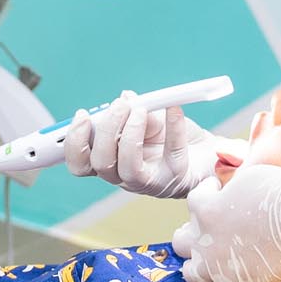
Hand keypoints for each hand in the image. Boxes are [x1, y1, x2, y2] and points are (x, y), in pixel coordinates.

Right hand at [62, 94, 238, 198]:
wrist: (206, 152)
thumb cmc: (169, 136)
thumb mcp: (147, 119)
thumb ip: (133, 111)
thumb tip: (125, 99)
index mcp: (110, 161)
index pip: (80, 163)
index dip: (74, 144)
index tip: (81, 116)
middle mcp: (124, 176)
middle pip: (100, 164)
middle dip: (106, 131)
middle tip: (119, 106)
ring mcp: (149, 182)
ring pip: (127, 168)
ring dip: (130, 135)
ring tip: (141, 110)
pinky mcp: (175, 178)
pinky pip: (171, 154)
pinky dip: (173, 127)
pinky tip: (175, 108)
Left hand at [171, 163, 280, 281]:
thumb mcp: (251, 176)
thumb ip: (231, 187)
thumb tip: (228, 189)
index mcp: (206, 209)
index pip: (193, 201)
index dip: (208, 195)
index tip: (220, 193)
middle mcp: (205, 240)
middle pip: (181, 241)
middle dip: (193, 233)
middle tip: (210, 231)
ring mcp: (219, 267)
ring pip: (192, 273)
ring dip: (200, 265)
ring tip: (214, 259)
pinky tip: (236, 277)